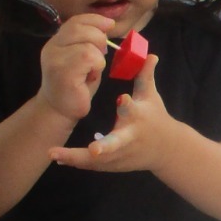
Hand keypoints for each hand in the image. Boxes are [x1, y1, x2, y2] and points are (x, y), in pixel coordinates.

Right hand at [38, 13, 111, 120]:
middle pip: (81, 29)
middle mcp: (52, 48)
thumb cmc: (76, 86)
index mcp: (56, 42)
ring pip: (87, 45)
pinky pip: (88, 58)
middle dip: (99, 39)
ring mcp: (55, 60)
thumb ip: (89, 42)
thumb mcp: (83, 58)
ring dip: (98, 58)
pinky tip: (90, 77)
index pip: (75, 21)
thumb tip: (106, 26)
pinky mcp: (63, 73)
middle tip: (101, 55)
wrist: (60, 110)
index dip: (94, 20)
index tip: (109, 24)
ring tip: (92, 70)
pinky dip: (96, 66)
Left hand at [46, 53, 181, 173]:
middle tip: (92, 149)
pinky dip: (76, 162)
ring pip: (99, 160)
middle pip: (117, 144)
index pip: (133, 110)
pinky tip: (58, 158)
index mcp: (139, 118)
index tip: (121, 98)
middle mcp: (130, 138)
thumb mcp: (151, 96)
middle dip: (104, 147)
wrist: (166, 150)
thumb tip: (150, 54)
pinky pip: (94, 165)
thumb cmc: (155, 116)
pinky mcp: (114, 164)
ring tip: (54, 153)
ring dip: (77, 158)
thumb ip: (145, 75)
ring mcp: (122, 154)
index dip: (127, 105)